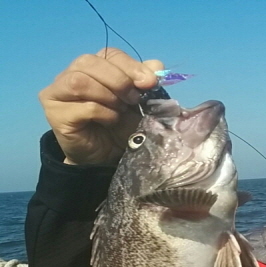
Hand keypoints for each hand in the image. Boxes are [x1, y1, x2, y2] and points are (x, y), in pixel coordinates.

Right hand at [39, 48, 162, 164]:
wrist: (104, 159)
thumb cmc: (118, 129)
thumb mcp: (136, 105)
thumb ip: (144, 82)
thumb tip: (157, 66)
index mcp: (92, 67)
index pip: (109, 54)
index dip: (130, 66)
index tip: (149, 82)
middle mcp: (70, 74)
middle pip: (89, 62)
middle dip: (118, 80)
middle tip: (133, 100)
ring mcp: (58, 92)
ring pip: (80, 81)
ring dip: (107, 96)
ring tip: (119, 110)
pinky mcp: (55, 113)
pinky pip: (82, 106)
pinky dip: (102, 112)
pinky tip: (110, 121)